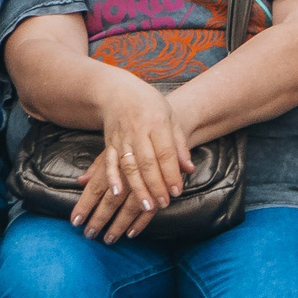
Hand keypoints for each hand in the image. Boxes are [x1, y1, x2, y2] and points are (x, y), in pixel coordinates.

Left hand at [74, 147, 160, 241]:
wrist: (169, 127)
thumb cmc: (139, 139)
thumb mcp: (117, 147)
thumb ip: (99, 166)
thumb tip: (80, 181)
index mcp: (115, 163)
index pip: (95, 188)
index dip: (85, 205)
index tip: (75, 221)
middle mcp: (128, 174)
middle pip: (111, 202)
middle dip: (99, 219)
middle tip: (89, 235)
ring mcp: (145, 182)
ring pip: (130, 208)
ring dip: (119, 225)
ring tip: (109, 240)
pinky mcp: (161, 187)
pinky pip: (150, 210)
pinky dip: (140, 223)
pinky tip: (131, 234)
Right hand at [84, 72, 191, 237]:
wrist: (118, 92)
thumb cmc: (150, 105)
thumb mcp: (170, 118)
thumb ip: (180, 145)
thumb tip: (189, 169)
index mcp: (157, 123)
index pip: (166, 153)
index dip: (171, 173)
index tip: (177, 191)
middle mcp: (138, 132)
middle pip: (147, 163)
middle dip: (156, 185)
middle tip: (164, 204)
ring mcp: (121, 138)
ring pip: (129, 166)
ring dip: (137, 187)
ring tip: (146, 206)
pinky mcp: (109, 144)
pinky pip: (109, 163)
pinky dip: (112, 178)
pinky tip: (116, 193)